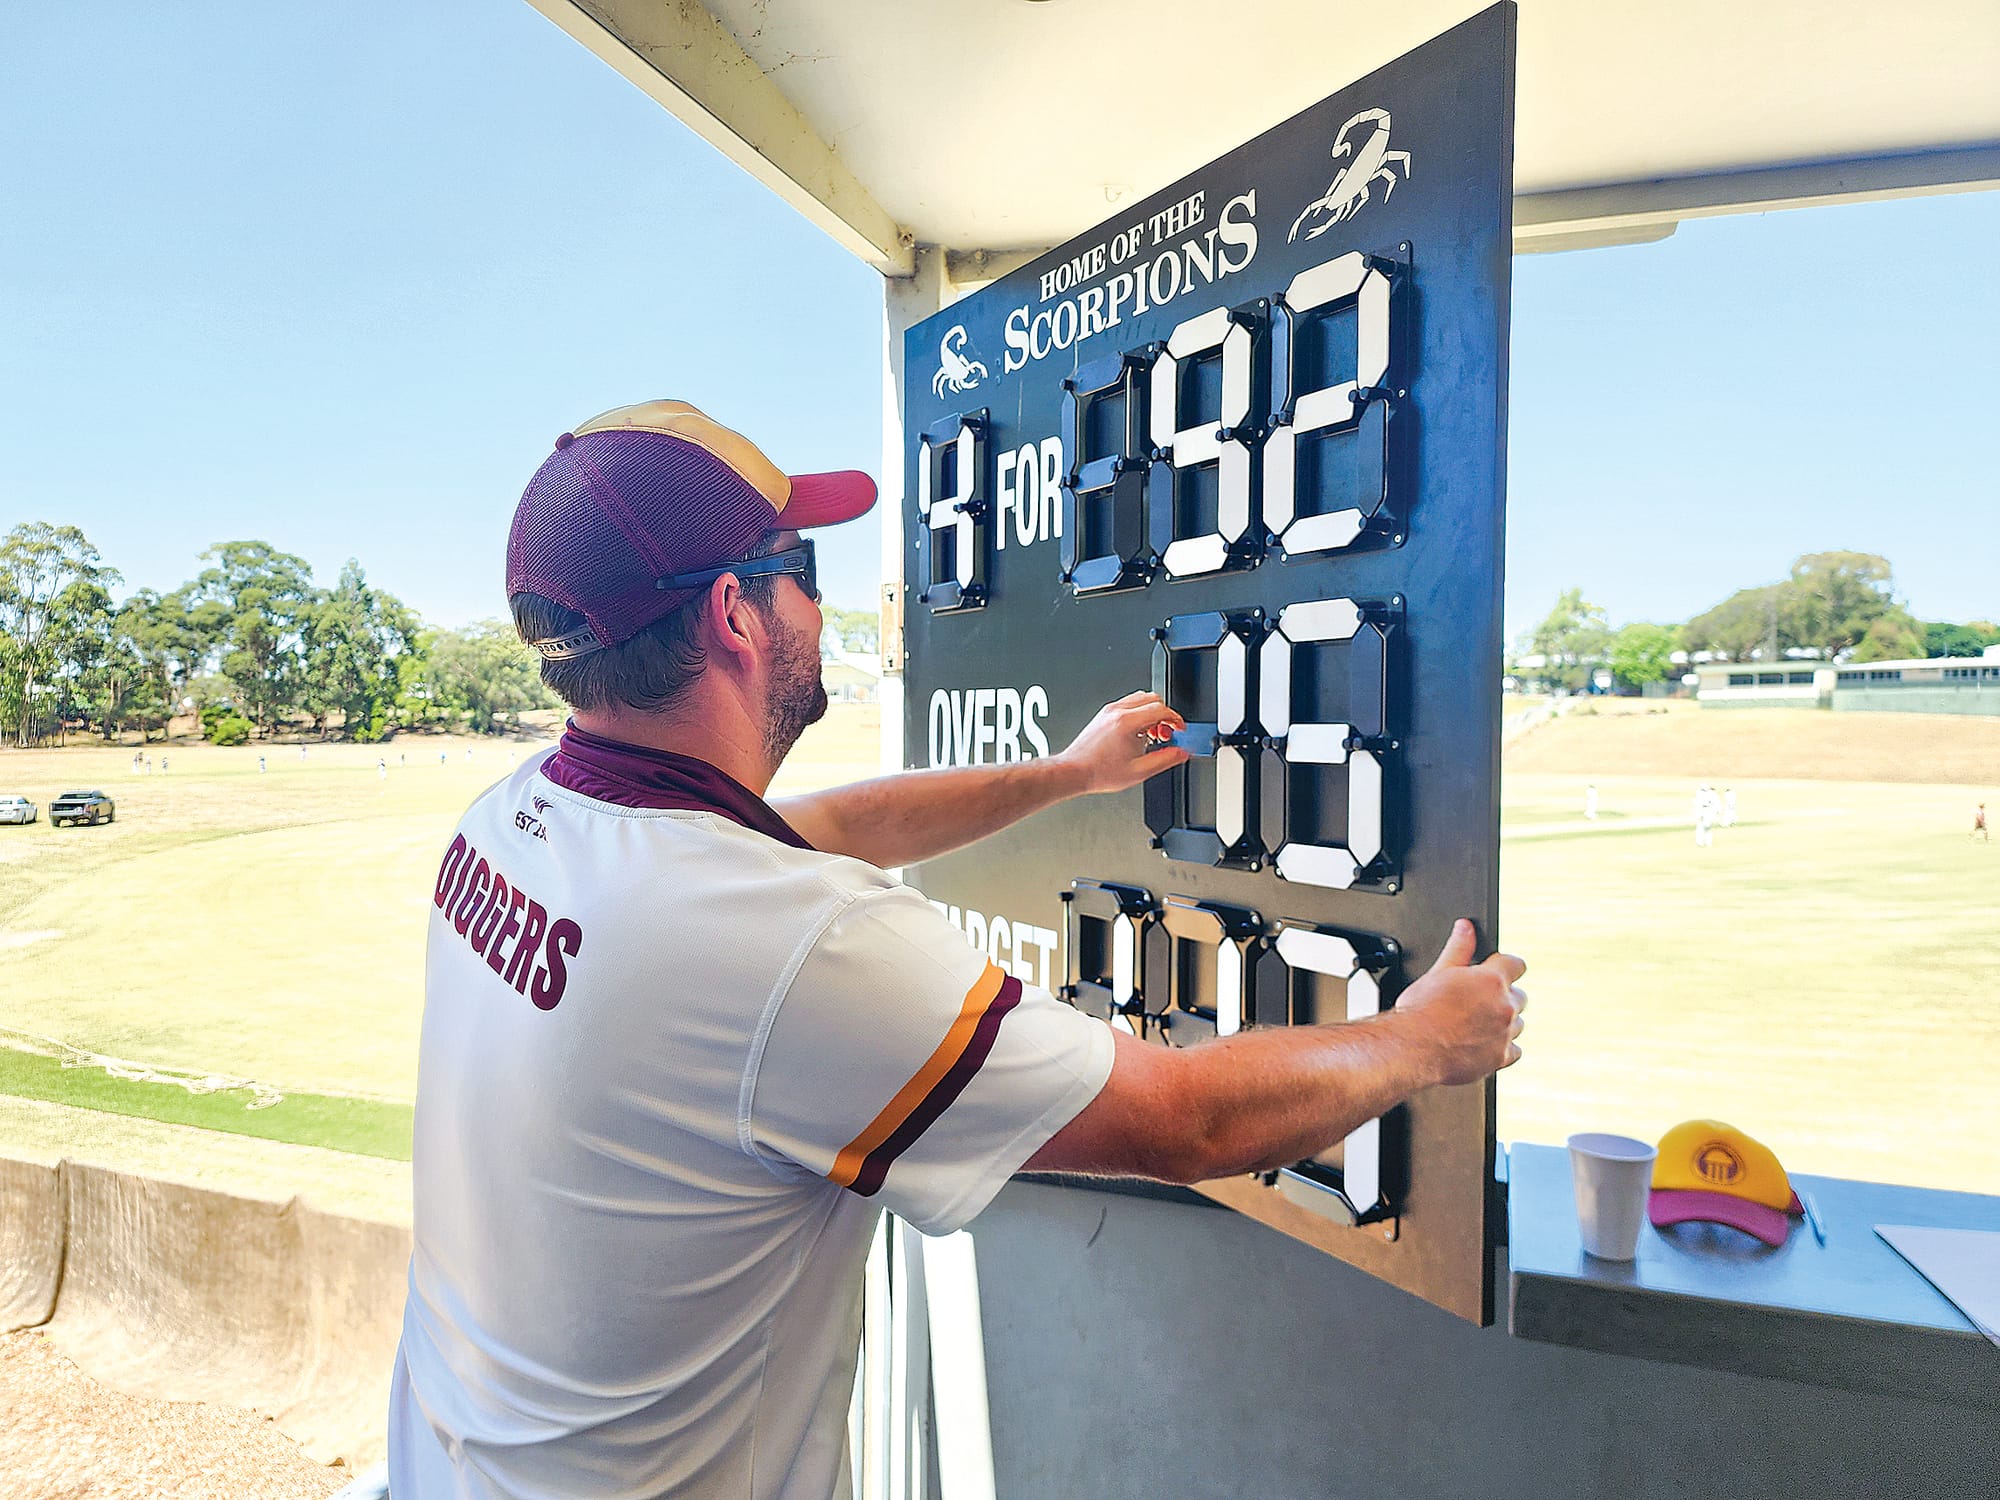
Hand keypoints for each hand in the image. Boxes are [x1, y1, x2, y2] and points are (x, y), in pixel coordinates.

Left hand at [1055, 690, 1190, 794]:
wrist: (1074, 772)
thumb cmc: (1099, 772)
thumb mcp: (1140, 771)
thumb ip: (1166, 759)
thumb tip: (1182, 752)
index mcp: (1127, 722)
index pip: (1161, 709)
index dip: (1176, 719)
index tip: (1180, 729)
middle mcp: (1117, 711)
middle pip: (1152, 698)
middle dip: (1165, 714)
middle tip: (1167, 732)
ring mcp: (1109, 711)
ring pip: (1140, 699)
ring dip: (1152, 712)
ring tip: (1152, 734)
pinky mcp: (1103, 715)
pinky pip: (1128, 705)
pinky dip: (1139, 714)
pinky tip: (1138, 734)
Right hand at [1390, 919, 1526, 1087]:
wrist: (1412, 1049)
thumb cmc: (1421, 1012)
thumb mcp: (1437, 972)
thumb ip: (1458, 947)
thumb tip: (1466, 927)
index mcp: (1491, 981)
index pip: (1516, 964)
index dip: (1504, 965)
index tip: (1494, 970)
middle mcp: (1504, 1007)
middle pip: (1519, 995)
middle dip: (1503, 995)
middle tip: (1478, 1000)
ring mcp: (1505, 1034)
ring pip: (1518, 1023)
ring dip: (1504, 1020)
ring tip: (1477, 1023)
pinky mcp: (1501, 1057)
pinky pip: (1515, 1050)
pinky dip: (1503, 1046)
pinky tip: (1483, 1043)